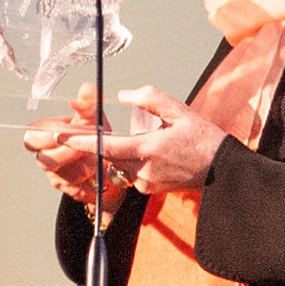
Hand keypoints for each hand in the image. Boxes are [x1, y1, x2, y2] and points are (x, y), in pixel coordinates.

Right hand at [22, 82, 130, 216]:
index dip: (50, 133)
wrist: (109, 161)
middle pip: (43, 159)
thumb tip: (86, 89)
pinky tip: (99, 175)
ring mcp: (57, 176)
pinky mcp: (70, 191)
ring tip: (98, 157)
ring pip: (63, 175)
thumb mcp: (94, 116)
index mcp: (45, 136)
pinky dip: (91, 182)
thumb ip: (89, 102)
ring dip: (83, 166)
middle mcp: (46, 157)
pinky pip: (77, 190)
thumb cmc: (94, 136)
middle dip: (66, 152)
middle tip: (85, 146)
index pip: (31, 136)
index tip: (71, 128)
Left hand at [63, 85, 227, 194]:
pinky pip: (131, 174)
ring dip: (119, 153)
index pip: (106, 147)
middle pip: (109, 156)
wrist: (224, 173)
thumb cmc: (204, 140)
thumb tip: (124, 94)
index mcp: (148, 150)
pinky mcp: (150, 190)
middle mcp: (143, 170)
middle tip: (91, 131)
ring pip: (119, 165)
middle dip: (100, 145)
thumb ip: (150, 99)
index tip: (61, 136)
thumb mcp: (180, 111)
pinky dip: (132, 162)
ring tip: (139, 139)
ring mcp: (146, 183)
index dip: (81, 142)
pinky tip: (151, 153)